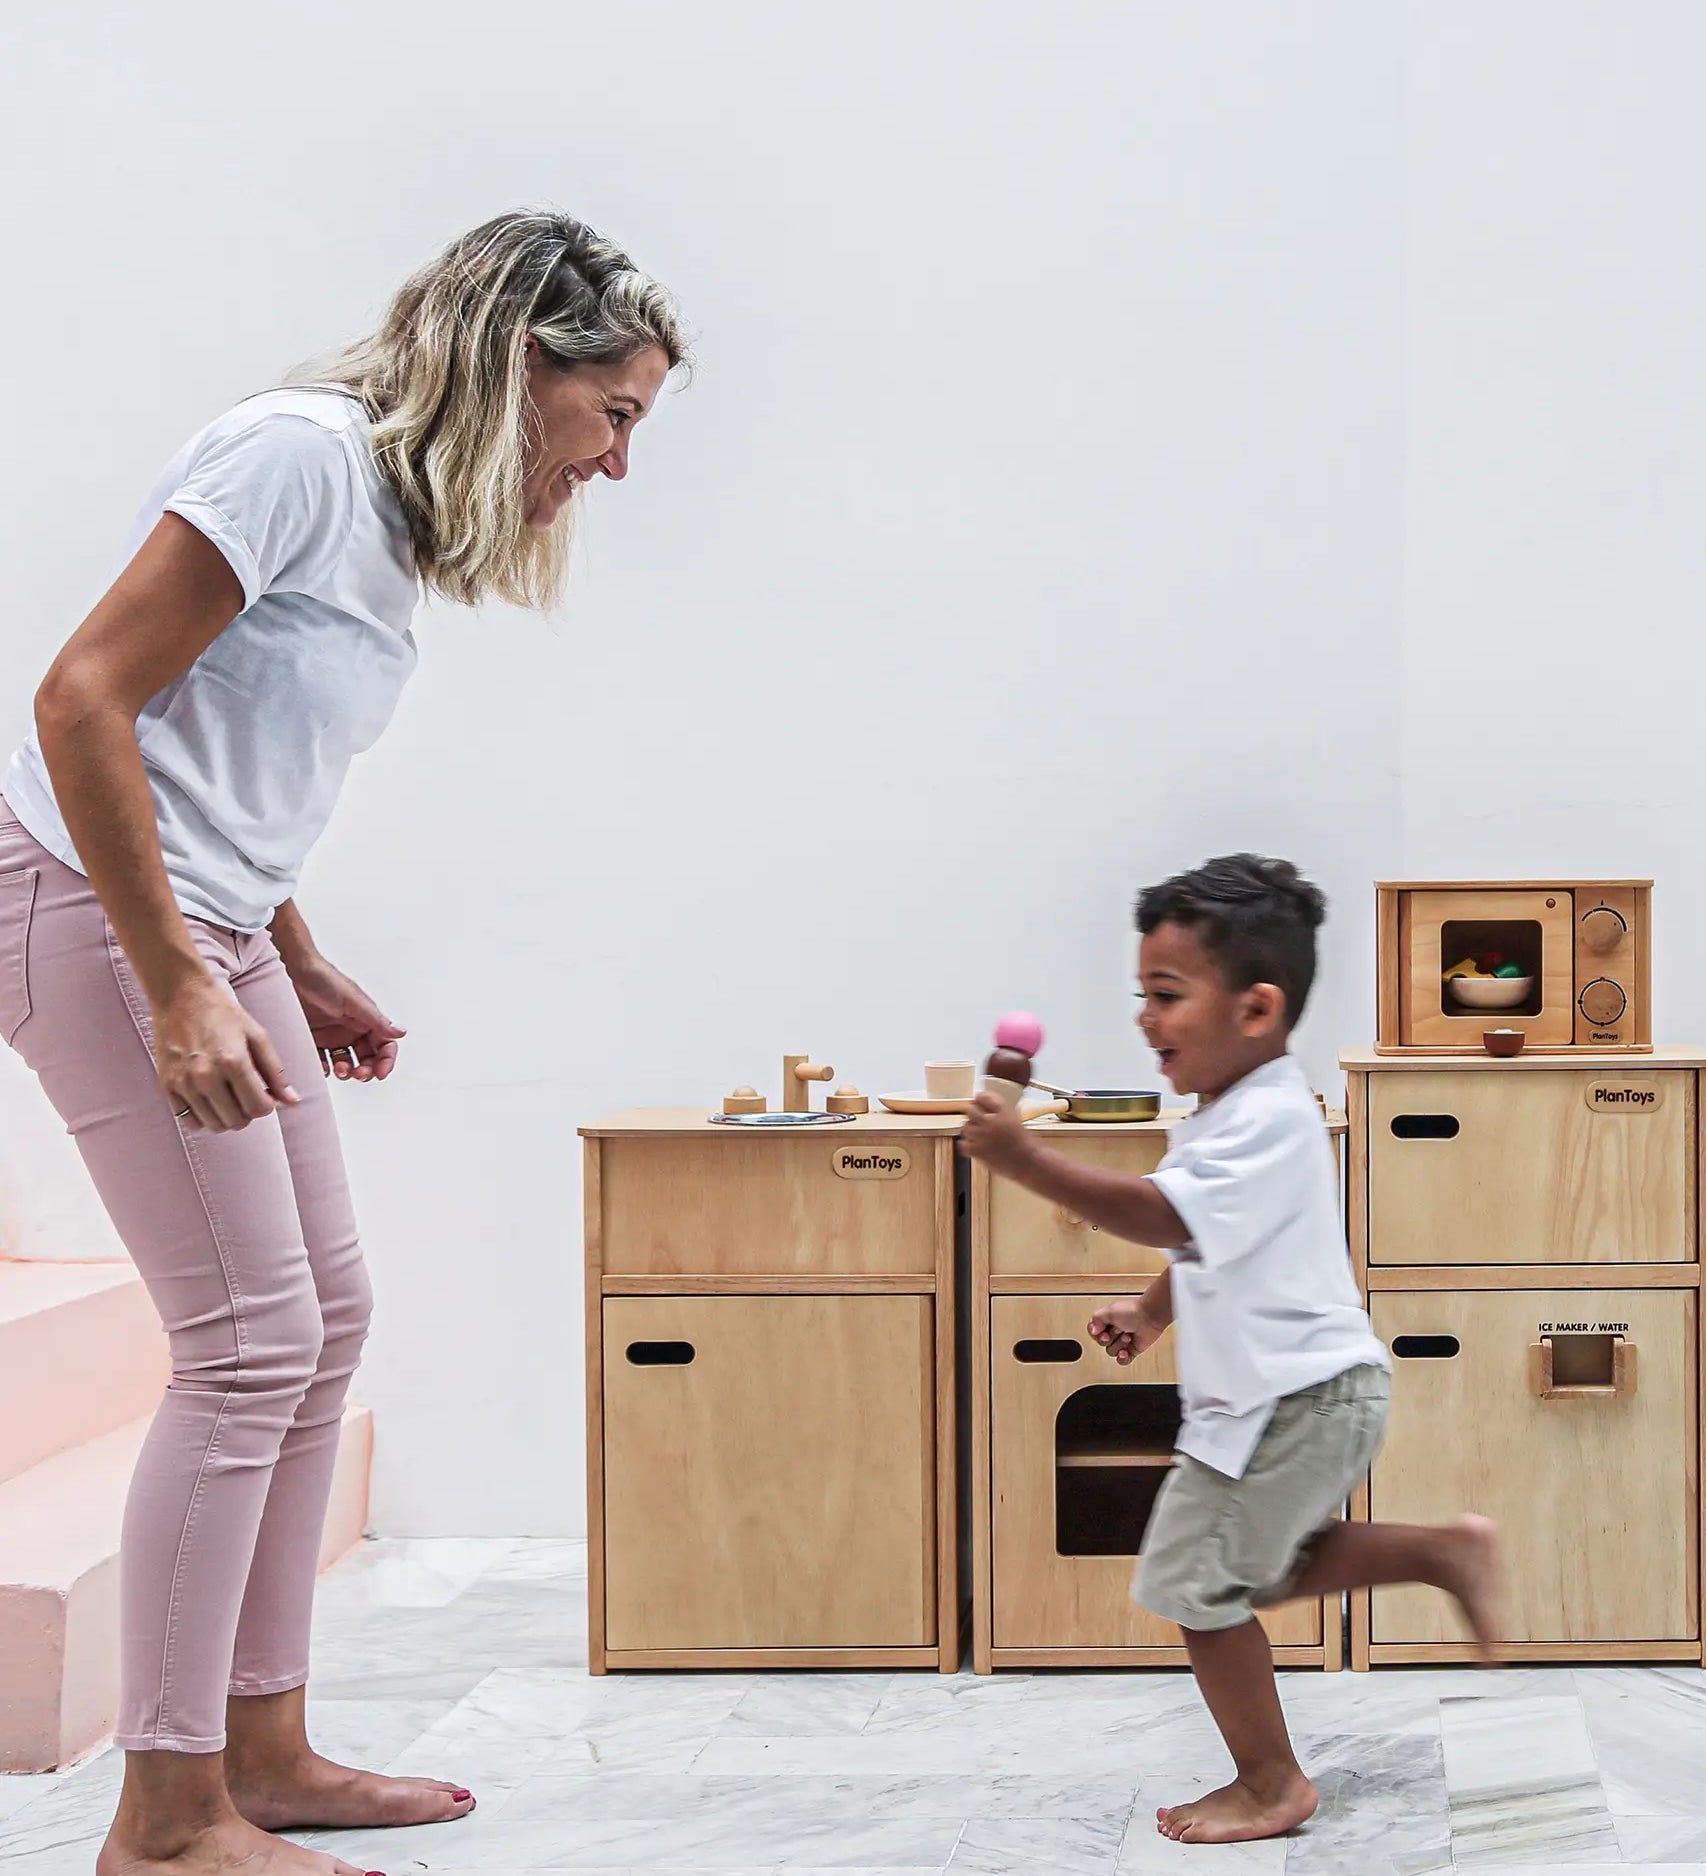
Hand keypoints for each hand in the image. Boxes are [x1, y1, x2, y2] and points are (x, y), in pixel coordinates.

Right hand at [153, 975, 298, 1132]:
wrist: (180, 996)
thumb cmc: (221, 1013)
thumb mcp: (257, 1036)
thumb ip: (276, 1072)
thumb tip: (294, 1102)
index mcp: (233, 1061)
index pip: (259, 1109)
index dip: (267, 1105)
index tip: (263, 1093)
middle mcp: (206, 1076)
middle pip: (237, 1121)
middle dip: (248, 1112)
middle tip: (245, 1093)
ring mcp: (184, 1083)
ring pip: (214, 1125)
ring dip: (227, 1116)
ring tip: (228, 1095)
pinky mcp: (166, 1086)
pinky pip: (189, 1121)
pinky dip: (203, 1117)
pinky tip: (208, 1099)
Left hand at [285, 952, 404, 1081]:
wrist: (289, 970)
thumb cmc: (323, 978)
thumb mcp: (353, 1000)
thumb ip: (376, 1019)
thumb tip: (401, 1032)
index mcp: (366, 1019)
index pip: (384, 1045)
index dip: (386, 1060)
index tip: (380, 1073)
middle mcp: (351, 1029)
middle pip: (367, 1058)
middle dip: (366, 1070)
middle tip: (359, 1074)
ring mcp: (331, 1036)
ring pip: (346, 1064)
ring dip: (346, 1071)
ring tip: (340, 1069)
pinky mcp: (312, 1040)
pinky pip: (321, 1062)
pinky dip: (323, 1069)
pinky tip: (322, 1067)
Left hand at [957, 1091, 1037, 1177]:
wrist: (1027, 1162)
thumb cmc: (1025, 1143)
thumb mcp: (1015, 1120)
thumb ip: (1001, 1113)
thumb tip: (985, 1108)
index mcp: (1003, 1112)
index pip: (984, 1097)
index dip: (979, 1098)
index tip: (978, 1100)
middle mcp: (991, 1121)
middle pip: (970, 1110)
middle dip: (972, 1112)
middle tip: (975, 1117)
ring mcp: (983, 1136)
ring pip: (966, 1127)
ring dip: (970, 1129)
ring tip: (977, 1134)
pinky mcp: (978, 1151)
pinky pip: (963, 1144)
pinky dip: (966, 1144)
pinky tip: (972, 1144)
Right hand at [1089, 1297, 1162, 1365]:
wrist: (1150, 1317)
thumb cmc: (1133, 1311)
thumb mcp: (1109, 1311)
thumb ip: (1096, 1319)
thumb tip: (1093, 1330)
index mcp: (1107, 1321)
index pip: (1094, 1332)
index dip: (1097, 1334)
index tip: (1103, 1331)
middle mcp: (1114, 1331)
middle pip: (1102, 1343)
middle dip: (1110, 1338)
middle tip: (1118, 1330)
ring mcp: (1123, 1342)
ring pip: (1111, 1352)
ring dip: (1119, 1345)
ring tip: (1127, 1336)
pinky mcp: (1132, 1350)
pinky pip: (1122, 1361)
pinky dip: (1122, 1358)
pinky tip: (1125, 1352)